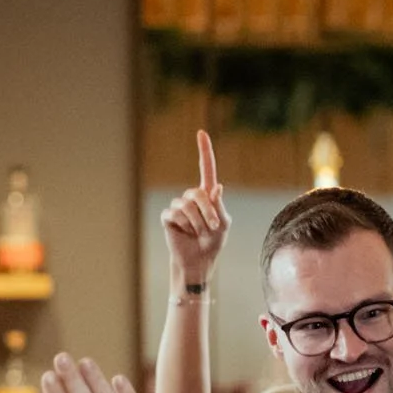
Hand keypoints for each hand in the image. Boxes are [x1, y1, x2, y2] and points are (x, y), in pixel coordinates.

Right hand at [162, 129, 229, 288]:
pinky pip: (176, 215)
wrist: (199, 260)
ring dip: (197, 224)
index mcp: (207, 195)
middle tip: (212, 228)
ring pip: (187, 206)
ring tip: (198, 234)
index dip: (204, 151)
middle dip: (208, 213)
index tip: (201, 133)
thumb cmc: (213, 242)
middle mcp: (191, 197)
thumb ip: (220, 206)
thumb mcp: (224, 224)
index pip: (206, 168)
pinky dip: (184, 227)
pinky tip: (185, 233)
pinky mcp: (168, 217)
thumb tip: (218, 186)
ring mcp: (178, 206)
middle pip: (198, 194)